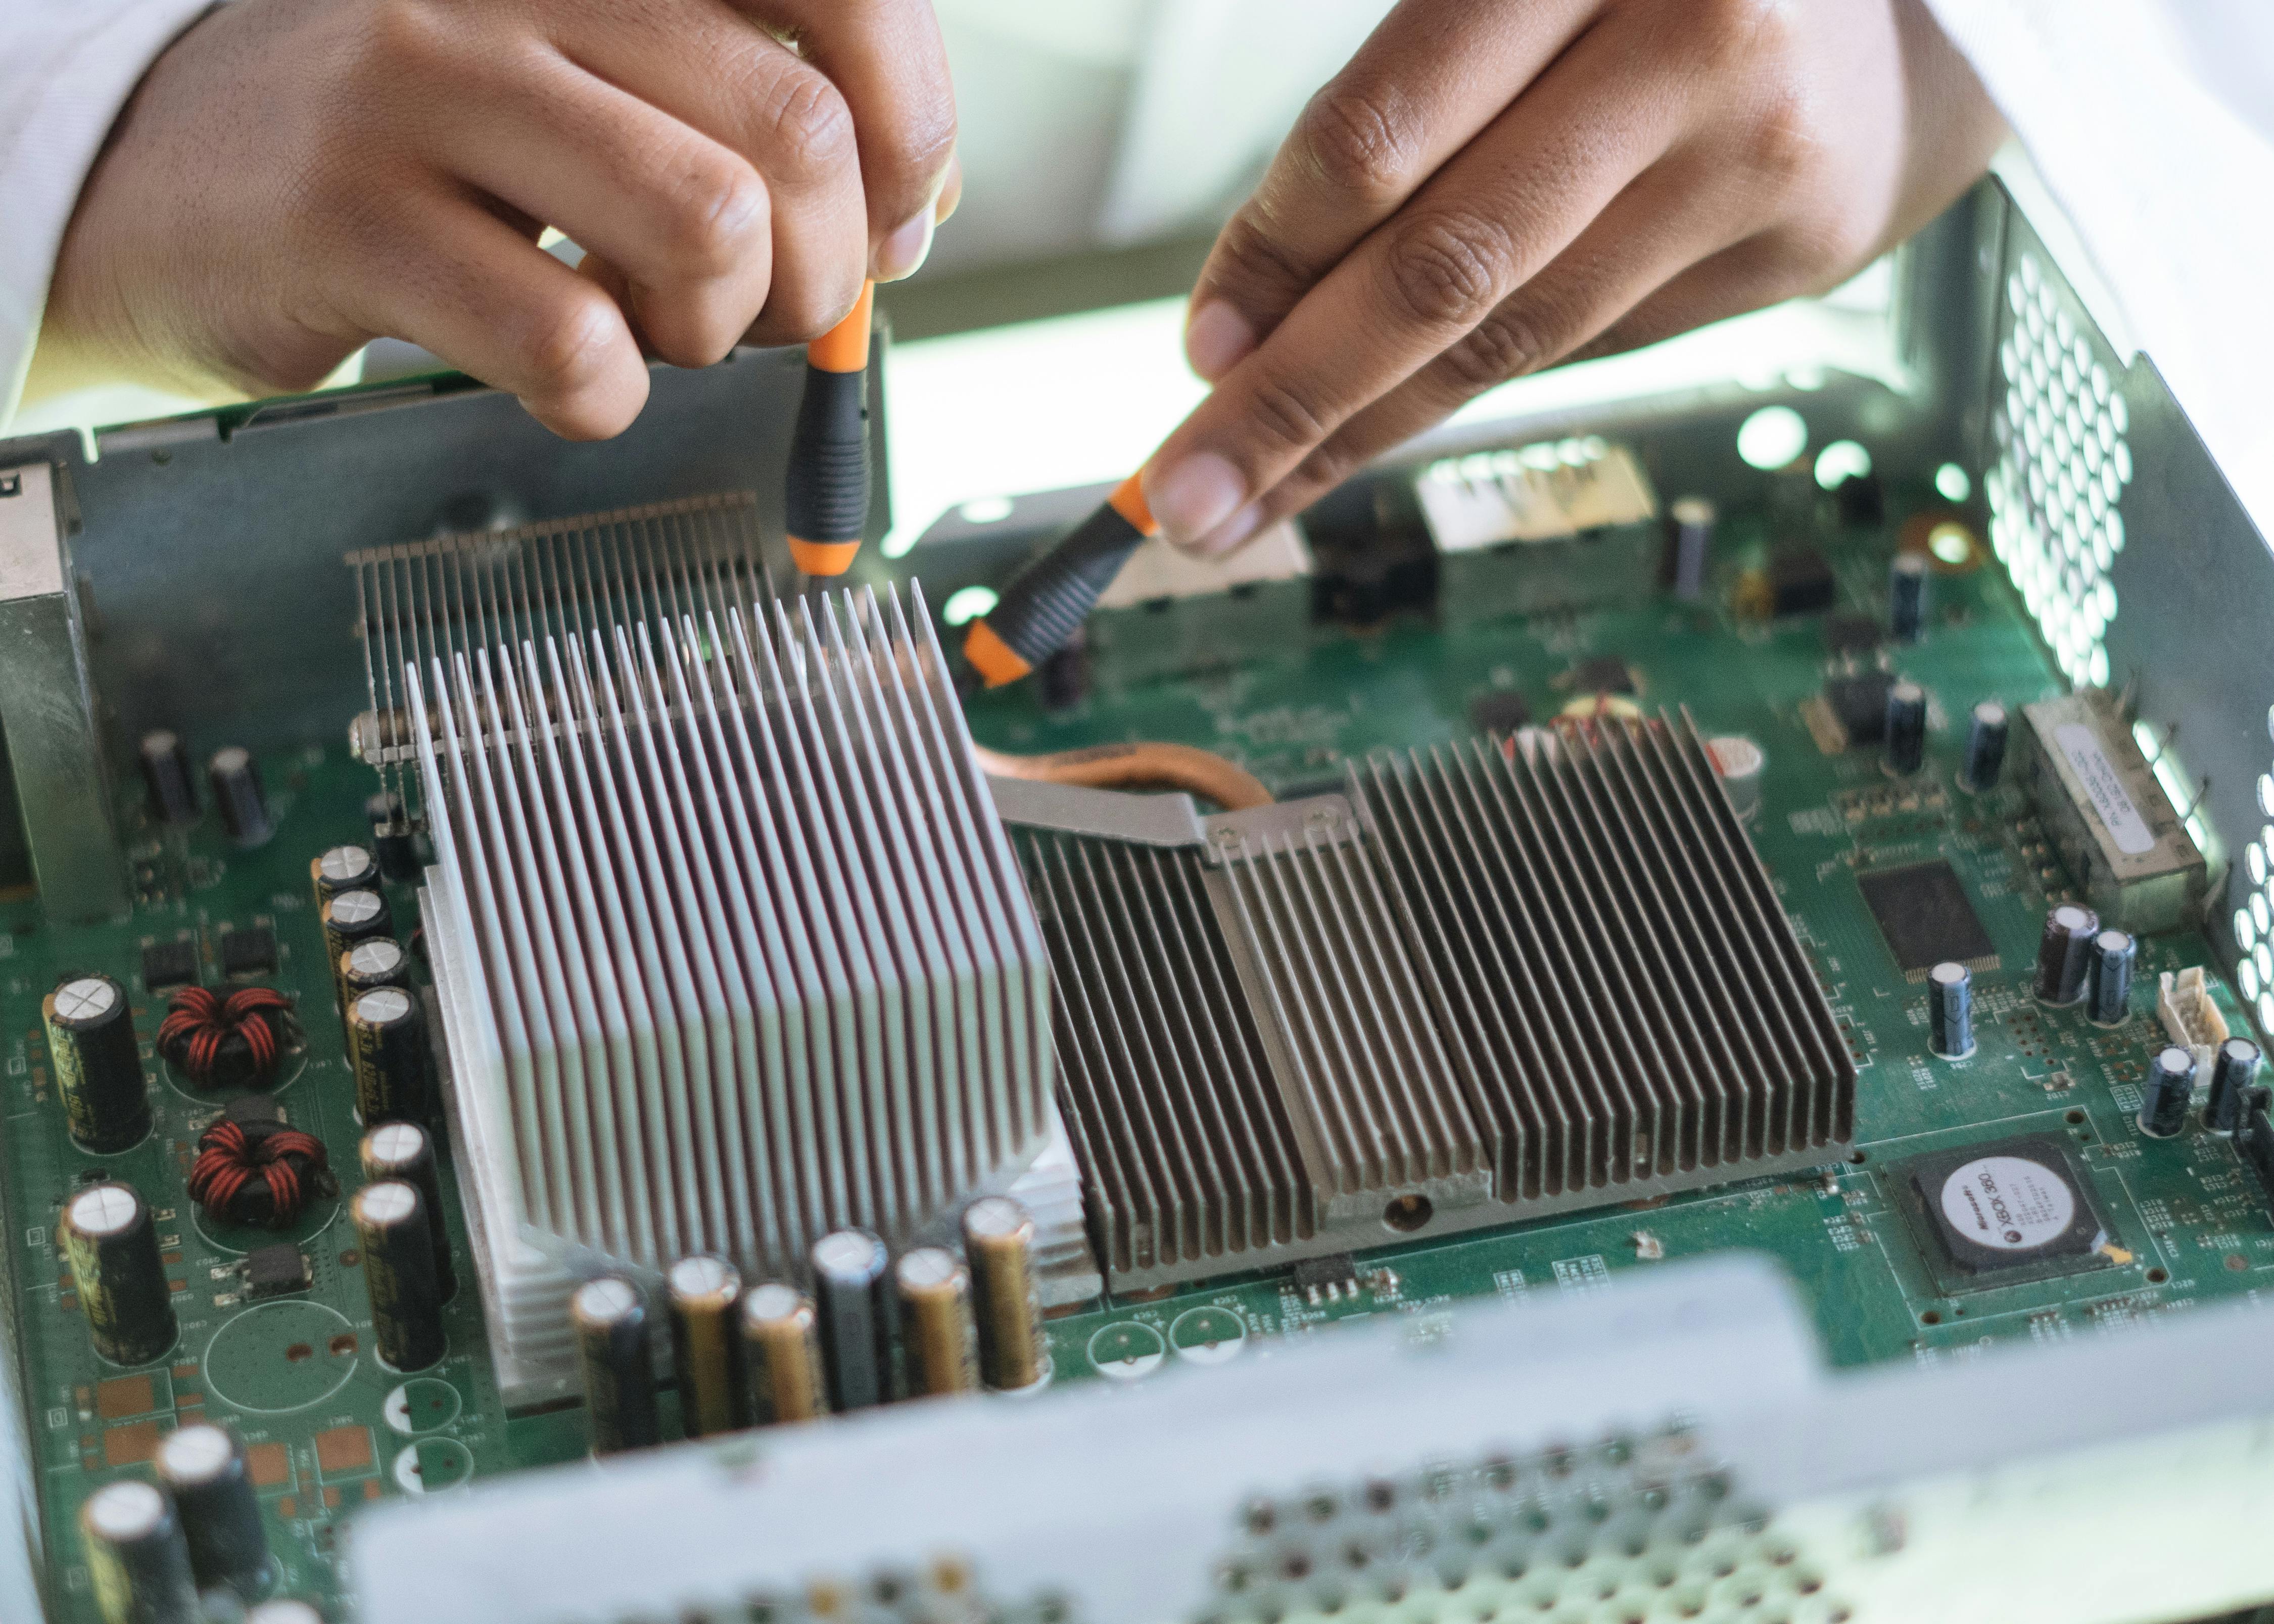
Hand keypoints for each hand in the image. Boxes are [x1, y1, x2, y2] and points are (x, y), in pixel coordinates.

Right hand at [33, 0, 957, 437]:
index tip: (892, 214)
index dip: (910, 122)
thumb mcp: (594, 84)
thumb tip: (914, 209)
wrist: (171, 174)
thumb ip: (749, 116)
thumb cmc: (421, 143)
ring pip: (706, 223)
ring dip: (721, 326)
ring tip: (656, 329)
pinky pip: (569, 341)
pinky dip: (606, 398)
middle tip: (762, 307)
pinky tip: (569, 379)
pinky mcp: (350, 213)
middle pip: (797, 131)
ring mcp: (423, 82)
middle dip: (821, 266)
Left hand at [1142, 0, 2003, 553]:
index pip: (1386, 134)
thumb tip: (1257, 315)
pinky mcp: (1795, 242)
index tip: (1197, 348)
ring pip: (1511, 332)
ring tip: (1244, 503)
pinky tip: (1368, 441)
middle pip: (1443, 263)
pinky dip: (1461, 397)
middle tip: (1180, 497)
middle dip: (1293, 397)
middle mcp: (1685, 36)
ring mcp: (1753, 150)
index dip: (1275, 255)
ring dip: (1358, 433)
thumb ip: (1412, 120)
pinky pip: (1586, 344)